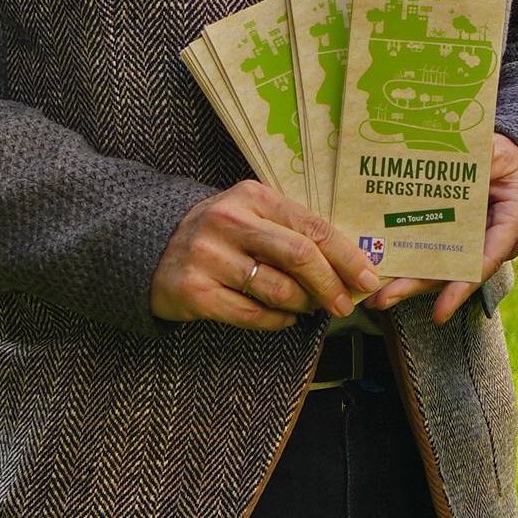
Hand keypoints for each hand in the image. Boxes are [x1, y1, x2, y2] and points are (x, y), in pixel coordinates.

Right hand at [151, 179, 381, 329]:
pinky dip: (277, 321)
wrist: (149, 250)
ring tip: (308, 308)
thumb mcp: (251, 216)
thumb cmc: (219, 235)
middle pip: (299, 256)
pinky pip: (252, 314)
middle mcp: (229, 221)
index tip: (369, 279)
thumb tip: (350, 265)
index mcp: (252, 197)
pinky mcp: (194, 292)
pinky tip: (282, 319)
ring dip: (303, 305)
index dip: (347, 256)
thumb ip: (293, 231)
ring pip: (278, 290)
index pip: (313, 226)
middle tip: (345, 305)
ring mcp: (208, 257)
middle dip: (331, 285)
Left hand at [374, 133, 517, 323]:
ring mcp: (467, 242)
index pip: (486, 260)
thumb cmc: (510, 160)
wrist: (510, 164)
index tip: (440, 311)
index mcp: (510, 223)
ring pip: (436, 267)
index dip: (461, 287)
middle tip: (383, 299)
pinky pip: (429, 253)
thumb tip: (470, 153)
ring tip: (374, 296)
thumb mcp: (504, 154)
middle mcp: (488, 241)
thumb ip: (490, 156)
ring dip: (404, 281)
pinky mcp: (451, 238)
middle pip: (450, 272)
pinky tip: (379, 269)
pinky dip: (406, 262)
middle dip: (415, 287)